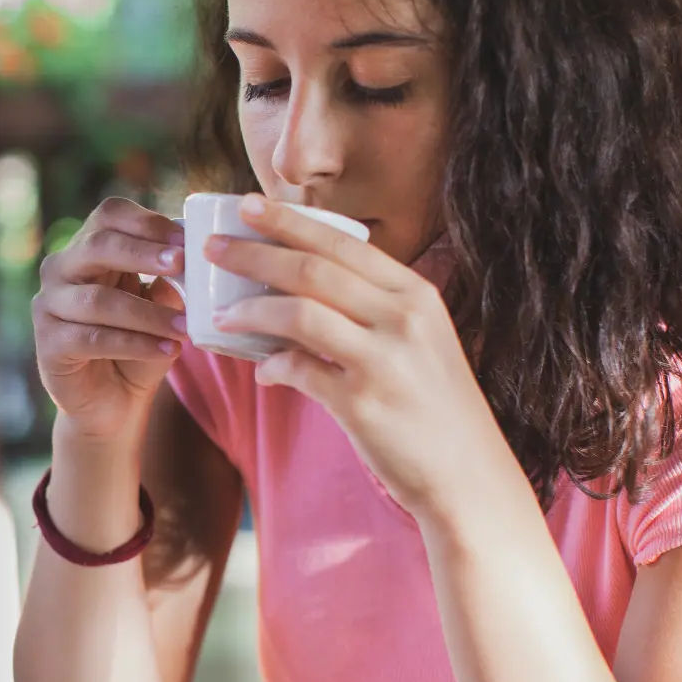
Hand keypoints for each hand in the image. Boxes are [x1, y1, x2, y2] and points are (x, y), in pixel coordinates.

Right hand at [32, 197, 186, 440]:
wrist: (114, 402)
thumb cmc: (140, 345)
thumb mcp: (162, 309)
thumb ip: (169, 283)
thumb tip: (189, 262)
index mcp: (91, 249)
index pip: (110, 215)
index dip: (147, 223)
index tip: (186, 240)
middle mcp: (62, 269)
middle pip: (98, 245)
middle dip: (143, 252)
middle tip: (181, 263)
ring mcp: (49, 305)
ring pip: (99, 300)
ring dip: (148, 313)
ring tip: (184, 328)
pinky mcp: (48, 343)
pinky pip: (92, 338)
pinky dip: (134, 344)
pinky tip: (167, 350)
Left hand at [205, 194, 505, 514]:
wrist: (469, 474)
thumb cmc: (437, 405)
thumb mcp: (418, 342)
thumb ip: (370, 312)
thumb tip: (300, 301)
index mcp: (415, 294)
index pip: (342, 243)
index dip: (290, 221)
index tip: (249, 206)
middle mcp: (402, 318)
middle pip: (312, 269)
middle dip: (254, 254)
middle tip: (212, 248)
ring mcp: (383, 360)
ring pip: (298, 314)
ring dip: (251, 311)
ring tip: (222, 314)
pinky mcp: (362, 404)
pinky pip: (299, 371)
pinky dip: (273, 366)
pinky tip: (263, 369)